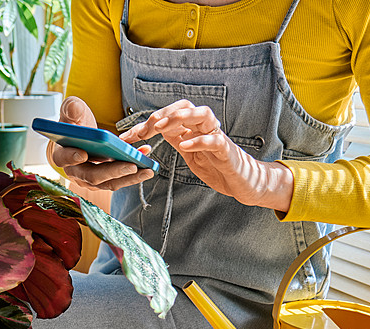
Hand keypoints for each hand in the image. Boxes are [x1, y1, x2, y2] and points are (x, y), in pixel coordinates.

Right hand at [50, 96, 154, 190]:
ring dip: (130, 177)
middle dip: (113, 171)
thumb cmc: (75, 124)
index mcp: (61, 155)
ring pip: (109, 182)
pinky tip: (147, 162)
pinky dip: (135, 173)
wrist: (82, 136)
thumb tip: (73, 108)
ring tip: (147, 169)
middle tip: (131, 165)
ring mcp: (91, 179)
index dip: (72, 157)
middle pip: (92, 176)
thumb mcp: (71, 111)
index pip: (65, 159)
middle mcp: (75, 172)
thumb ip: (71, 108)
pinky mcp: (105, 180)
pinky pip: (120, 179)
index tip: (83, 154)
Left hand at [119, 99, 293, 211]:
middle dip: (163, 114)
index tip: (127, 137)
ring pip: (202, 114)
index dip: (146, 124)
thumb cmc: (215, 166)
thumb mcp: (189, 153)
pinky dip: (199, 140)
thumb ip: (175, 139)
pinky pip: (214, 140)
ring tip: (162, 127)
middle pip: (185, 106)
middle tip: (145, 129)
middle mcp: (204, 127)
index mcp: (192, 128)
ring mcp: (216, 136)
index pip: (169, 115)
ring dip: (181, 117)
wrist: (242, 182)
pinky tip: (184, 145)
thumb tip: (149, 132)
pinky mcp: (227, 150)